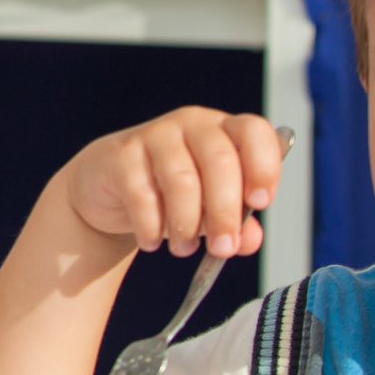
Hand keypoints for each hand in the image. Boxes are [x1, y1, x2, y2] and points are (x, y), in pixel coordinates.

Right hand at [62, 109, 283, 258]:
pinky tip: (151, 240)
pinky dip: (151, 226)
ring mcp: (153, 134)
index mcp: (224, 131)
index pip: (254, 131)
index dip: (263, 165)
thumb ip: (238, 224)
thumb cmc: (172, 193)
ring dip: (186, 224)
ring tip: (184, 250)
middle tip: (222, 248)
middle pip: (219, 160)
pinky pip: (142, 194)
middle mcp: (192, 124)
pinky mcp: (121, 154)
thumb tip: (249, 239)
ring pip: (181, 179)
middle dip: (224, 212)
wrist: (111, 187)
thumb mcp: (211, 209)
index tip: (260, 202)